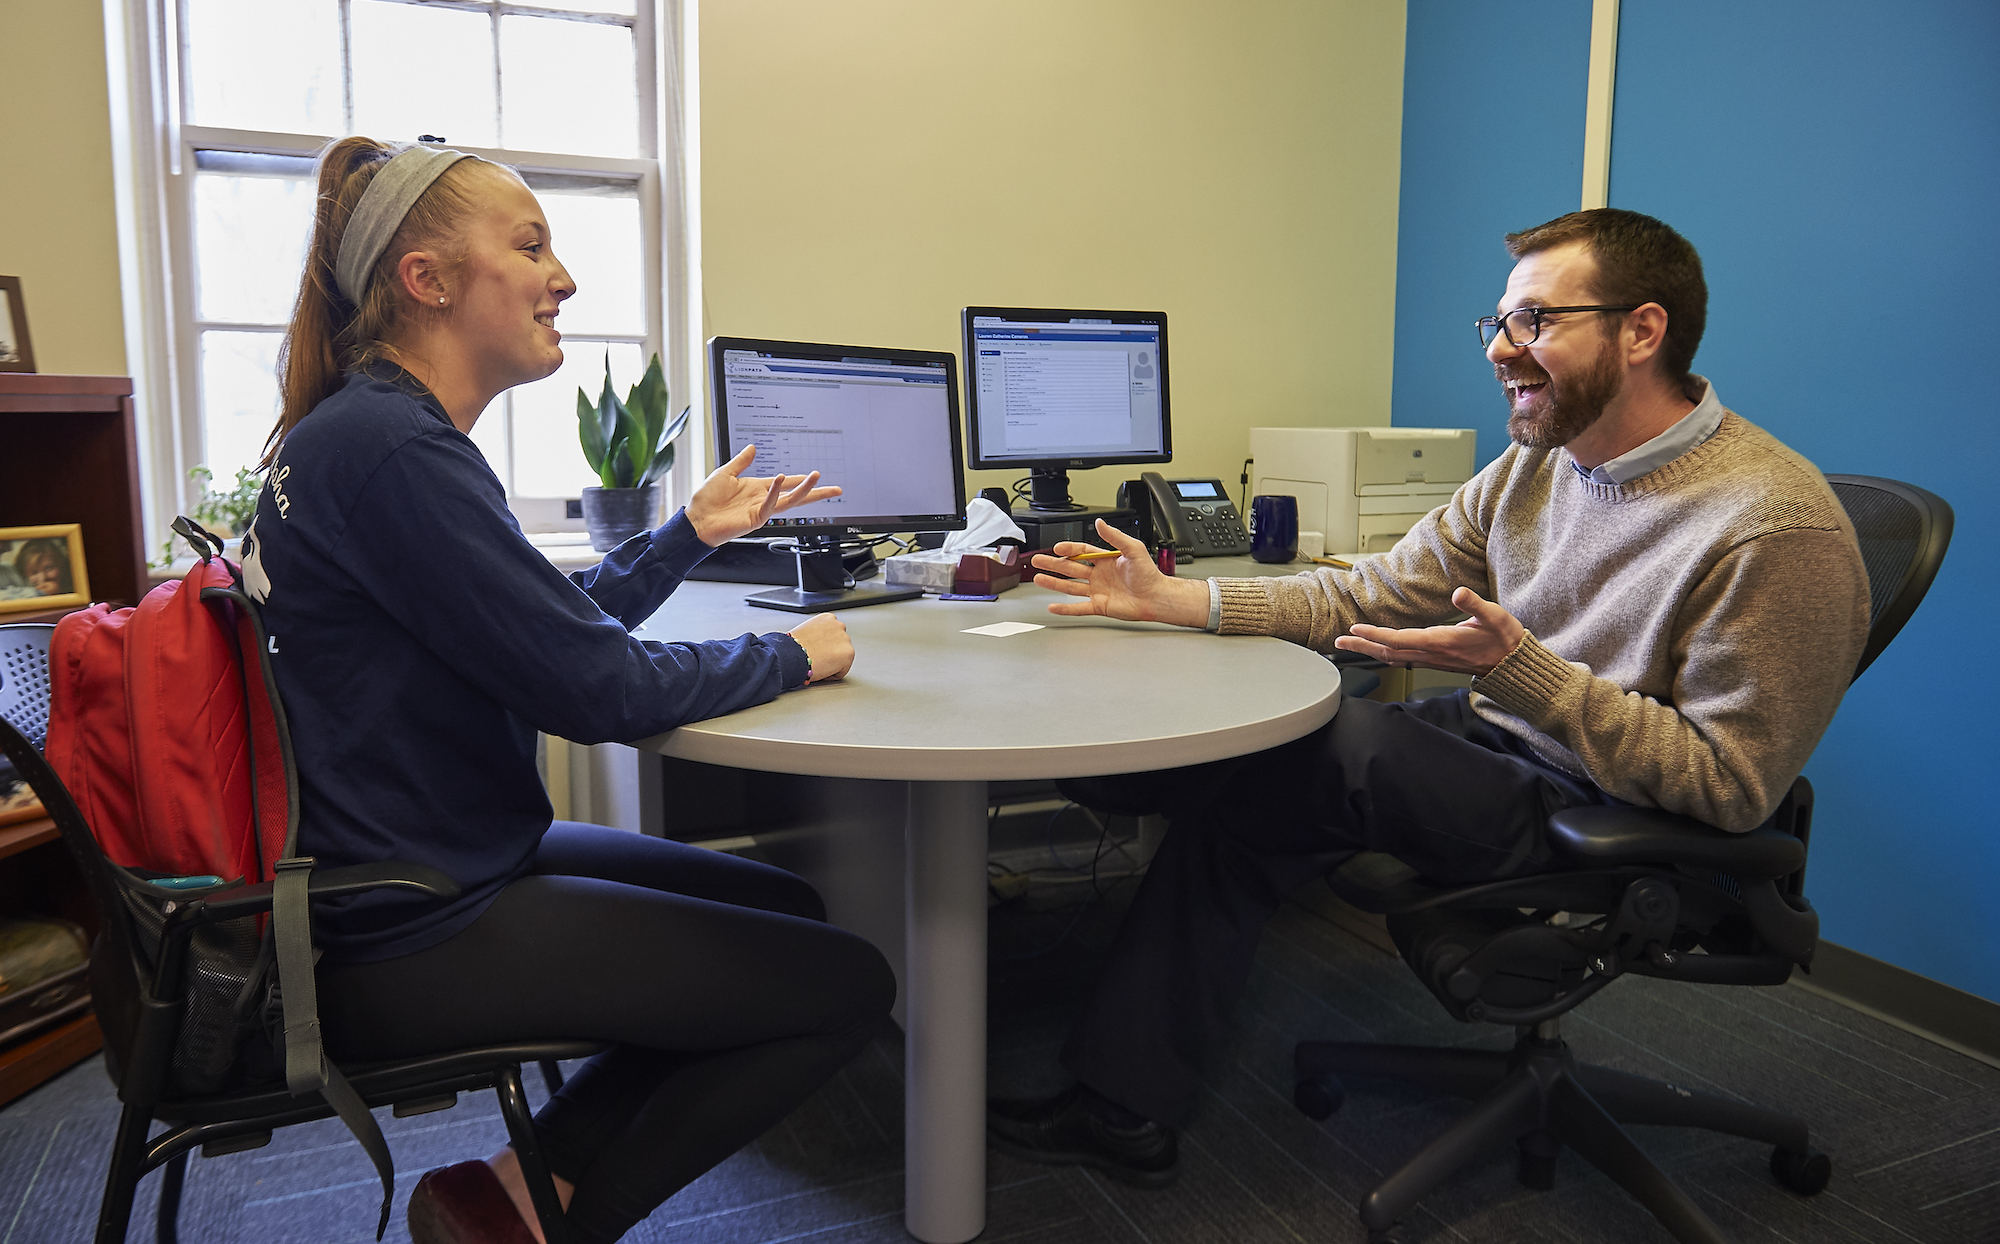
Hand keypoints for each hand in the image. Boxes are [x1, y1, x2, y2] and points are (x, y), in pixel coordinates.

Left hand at [687, 444, 842, 544]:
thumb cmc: (707, 500)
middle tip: (835, 489)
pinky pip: (769, 505)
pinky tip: (780, 479)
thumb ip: (741, 461)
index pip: (786, 484)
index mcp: (758, 489)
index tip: (815, 475)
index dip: (801, 480)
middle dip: (816, 492)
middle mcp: (763, 500)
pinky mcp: (754, 519)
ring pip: (789, 500)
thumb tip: (752, 448)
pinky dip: (775, 492)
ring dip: (804, 489)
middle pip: (796, 496)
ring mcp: (760, 510)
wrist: (695, 520)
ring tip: (816, 478)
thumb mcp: (725, 473)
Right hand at [787, 612, 852, 682]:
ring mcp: (845, 639)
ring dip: (832, 662)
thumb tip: (818, 643)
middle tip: (815, 658)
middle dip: (829, 653)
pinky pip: (843, 670)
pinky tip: (821, 669)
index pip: (832, 635)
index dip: (822, 646)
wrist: (790, 656)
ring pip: (842, 657)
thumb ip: (817, 634)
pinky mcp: (849, 653)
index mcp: (828, 618)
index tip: (814, 651)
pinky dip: (833, 674)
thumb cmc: (792, 647)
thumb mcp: (805, 632)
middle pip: (838, 645)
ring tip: (817, 663)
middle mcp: (839, 625)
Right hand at [1031, 520, 1209, 626]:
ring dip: (1054, 582)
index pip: (1081, 552)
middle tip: (1038, 560)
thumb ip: (1115, 536)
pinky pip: (1078, 607)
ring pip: (1070, 586)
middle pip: (1070, 568)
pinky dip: (1065, 608)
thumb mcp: (1133, 549)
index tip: (1058, 548)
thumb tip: (1100, 523)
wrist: (1156, 597)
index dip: (1069, 550)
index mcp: (1106, 560)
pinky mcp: (1099, 606)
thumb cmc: (1149, 574)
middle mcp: (1099, 575)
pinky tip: (1053, 606)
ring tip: (1038, 578)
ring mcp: (1098, 591)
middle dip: (1053, 564)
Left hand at [1332, 586, 1524, 675]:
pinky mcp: (1434, 660)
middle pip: (1388, 652)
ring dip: (1368, 651)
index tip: (1355, 630)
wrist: (1512, 665)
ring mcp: (1432, 659)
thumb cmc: (1504, 639)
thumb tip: (1458, 593)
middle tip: (1337, 642)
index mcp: (1441, 642)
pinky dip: (1384, 653)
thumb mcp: (1495, 617)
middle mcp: (1432, 653)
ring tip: (1348, 645)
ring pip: (1393, 657)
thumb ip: (1475, 604)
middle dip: (1361, 647)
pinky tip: (1375, 650)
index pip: (1400, 640)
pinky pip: (1402, 659)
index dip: (1375, 635)